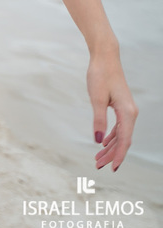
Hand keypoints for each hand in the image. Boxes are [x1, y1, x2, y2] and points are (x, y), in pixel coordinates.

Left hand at [87, 47, 136, 171]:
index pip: (124, 140)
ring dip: (110, 147)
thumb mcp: (96, 98)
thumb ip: (98, 120)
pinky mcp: (121, 106)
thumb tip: (97, 141)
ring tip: (98, 159)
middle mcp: (131, 113)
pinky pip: (118, 127)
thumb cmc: (100, 75)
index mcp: (128, 113)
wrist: (105, 58)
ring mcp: (127, 110)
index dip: (118, 155)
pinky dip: (111, 136)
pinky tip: (103, 143)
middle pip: (122, 140)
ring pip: (120, 134)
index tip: (112, 169)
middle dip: (111, 154)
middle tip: (98, 166)